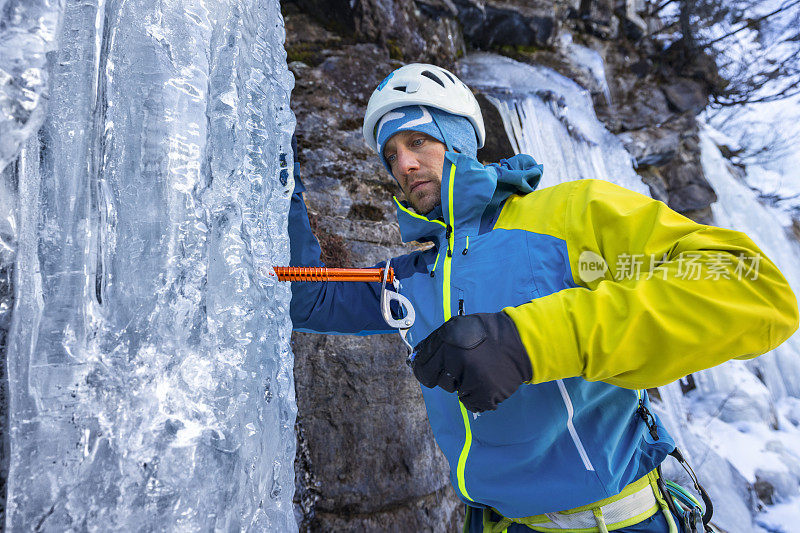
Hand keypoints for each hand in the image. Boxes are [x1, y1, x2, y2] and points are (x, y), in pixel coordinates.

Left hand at [412, 312, 531, 412]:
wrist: (520, 341)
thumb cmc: (488, 334)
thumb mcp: (459, 327)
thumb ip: (438, 343)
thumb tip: (414, 359)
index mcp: (447, 339)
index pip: (422, 365)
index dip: (424, 371)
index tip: (430, 373)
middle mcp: (456, 357)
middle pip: (439, 381)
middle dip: (449, 378)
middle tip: (465, 369)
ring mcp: (470, 376)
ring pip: (456, 392)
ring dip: (466, 386)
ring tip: (482, 371)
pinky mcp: (484, 392)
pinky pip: (471, 403)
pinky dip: (479, 396)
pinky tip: (489, 381)